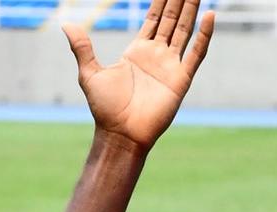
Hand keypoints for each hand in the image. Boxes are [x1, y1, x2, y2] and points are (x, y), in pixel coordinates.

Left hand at [62, 0, 213, 149]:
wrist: (120, 134)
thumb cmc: (105, 108)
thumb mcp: (90, 73)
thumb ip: (82, 47)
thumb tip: (66, 25)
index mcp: (137, 51)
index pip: (154, 18)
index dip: (161, 0)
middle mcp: (157, 55)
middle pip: (171, 19)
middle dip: (179, 0)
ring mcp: (170, 65)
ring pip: (184, 30)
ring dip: (192, 10)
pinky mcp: (181, 79)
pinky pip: (196, 53)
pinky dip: (204, 35)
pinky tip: (210, 17)